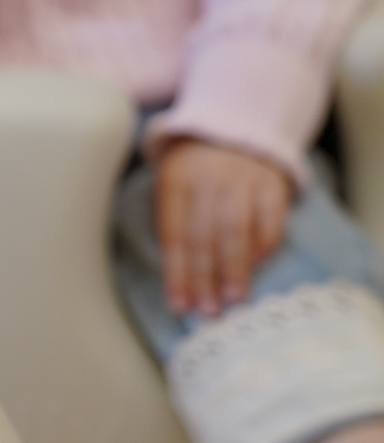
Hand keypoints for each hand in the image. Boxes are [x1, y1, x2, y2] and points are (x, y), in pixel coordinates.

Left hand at [155, 138, 291, 316]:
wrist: (229, 131)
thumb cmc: (193, 174)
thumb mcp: (170, 189)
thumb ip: (174, 228)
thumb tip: (181, 285)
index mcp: (174, 183)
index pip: (173, 235)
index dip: (176, 273)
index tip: (180, 305)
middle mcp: (207, 180)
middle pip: (203, 235)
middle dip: (204, 277)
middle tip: (207, 311)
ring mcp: (242, 179)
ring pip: (236, 228)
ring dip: (234, 267)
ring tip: (233, 298)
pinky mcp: (272, 183)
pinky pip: (270, 218)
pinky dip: (264, 244)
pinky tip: (257, 265)